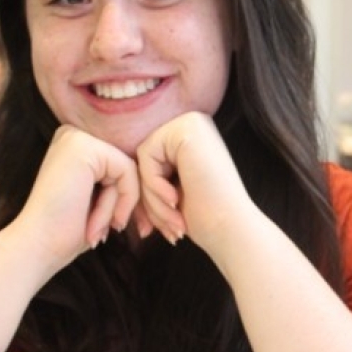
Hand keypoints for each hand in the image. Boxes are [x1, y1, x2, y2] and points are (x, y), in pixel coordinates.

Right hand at [14, 124, 140, 270]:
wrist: (38, 247)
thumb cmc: (65, 232)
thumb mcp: (97, 201)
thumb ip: (117, 182)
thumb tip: (153, 180)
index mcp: (73, 146)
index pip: (118, 166)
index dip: (125, 198)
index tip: (118, 227)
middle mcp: (72, 135)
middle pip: (125, 166)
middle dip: (124, 203)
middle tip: (109, 232)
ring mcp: (76, 138)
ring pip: (128, 171)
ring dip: (117, 207)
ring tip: (97, 230)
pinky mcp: (85, 148)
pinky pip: (127, 172)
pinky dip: (122, 202)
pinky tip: (100, 223)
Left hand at [135, 112, 250, 260]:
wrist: (232, 229)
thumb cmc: (205, 218)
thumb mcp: (171, 191)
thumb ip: (150, 176)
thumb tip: (120, 174)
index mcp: (192, 137)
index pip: (151, 162)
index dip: (150, 197)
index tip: (157, 227)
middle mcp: (193, 123)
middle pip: (146, 160)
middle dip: (148, 199)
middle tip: (161, 229)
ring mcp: (190, 123)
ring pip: (143, 161)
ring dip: (151, 198)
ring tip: (171, 222)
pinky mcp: (185, 129)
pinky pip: (146, 157)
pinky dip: (153, 186)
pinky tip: (175, 200)